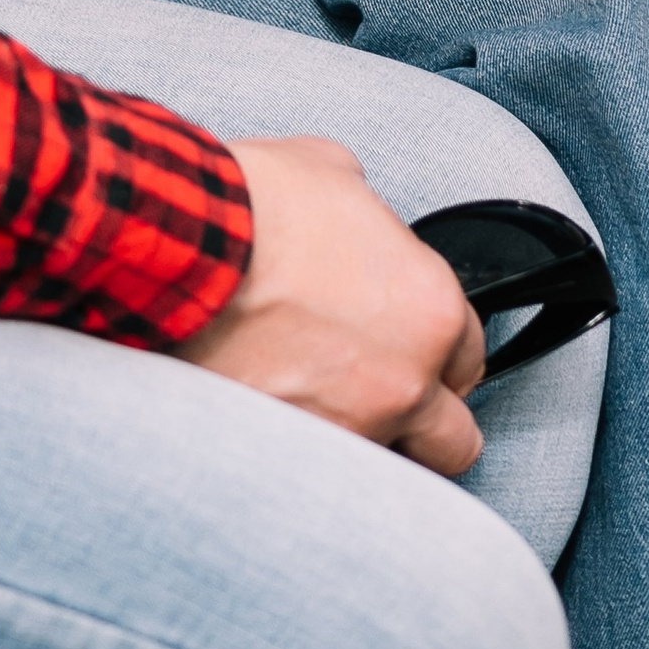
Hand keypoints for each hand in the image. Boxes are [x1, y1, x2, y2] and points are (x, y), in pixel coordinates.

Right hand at [181, 136, 484, 476]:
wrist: (179, 249)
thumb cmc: (252, 204)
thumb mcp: (333, 172)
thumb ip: (371, 217)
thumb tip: (360, 227)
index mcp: (430, 308)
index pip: (469, 352)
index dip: (436, 343)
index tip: (406, 340)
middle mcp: (405, 380)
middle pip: (453, 439)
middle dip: (426, 418)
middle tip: (381, 387)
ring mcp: (352, 427)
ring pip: (389, 466)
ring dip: (366, 438)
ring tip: (320, 404)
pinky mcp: (295, 456)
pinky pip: (324, 475)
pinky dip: (309, 453)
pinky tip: (279, 417)